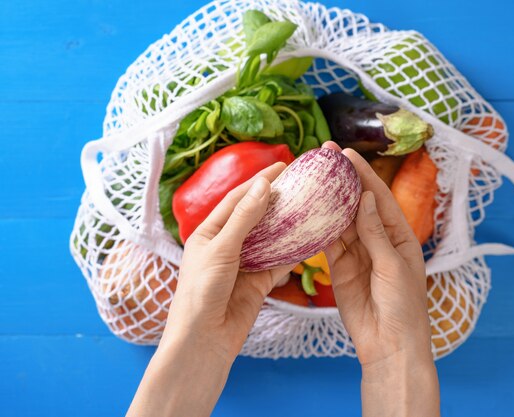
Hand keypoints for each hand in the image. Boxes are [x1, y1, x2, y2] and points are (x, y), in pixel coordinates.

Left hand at [127, 162, 292, 416]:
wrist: (204, 340)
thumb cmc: (201, 291)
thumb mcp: (221, 248)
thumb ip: (244, 218)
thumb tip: (263, 185)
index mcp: (209, 233)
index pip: (237, 199)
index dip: (259, 181)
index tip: (282, 166)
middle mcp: (226, 246)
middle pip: (256, 217)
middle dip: (276, 200)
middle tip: (300, 183)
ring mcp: (244, 265)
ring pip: (270, 239)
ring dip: (286, 225)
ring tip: (308, 207)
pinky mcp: (258, 284)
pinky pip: (279, 263)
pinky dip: (293, 253)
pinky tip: (309, 241)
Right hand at [322, 142, 438, 415]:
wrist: (389, 345)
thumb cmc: (404, 307)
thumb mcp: (393, 266)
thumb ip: (375, 233)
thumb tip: (364, 199)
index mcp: (399, 235)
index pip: (378, 197)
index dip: (363, 174)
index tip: (346, 153)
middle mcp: (377, 239)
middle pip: (357, 204)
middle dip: (342, 181)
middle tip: (322, 157)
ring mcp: (357, 252)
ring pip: (339, 220)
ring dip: (327, 201)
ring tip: (310, 178)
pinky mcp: (340, 267)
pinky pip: (328, 242)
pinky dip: (318, 227)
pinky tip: (307, 210)